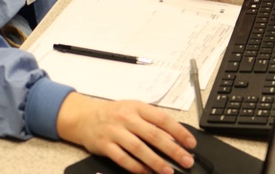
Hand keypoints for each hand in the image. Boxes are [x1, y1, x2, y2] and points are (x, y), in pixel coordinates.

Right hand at [56, 93, 196, 173]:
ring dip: (155, 161)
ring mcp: (114, 131)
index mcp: (136, 107)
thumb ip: (151, 121)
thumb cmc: (113, 114)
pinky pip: (122, 158)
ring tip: (168, 171)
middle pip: (153, 135)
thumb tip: (174, 138)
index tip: (190, 144)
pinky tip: (146, 172)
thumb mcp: (132, 110)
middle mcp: (126, 118)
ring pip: (138, 148)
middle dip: (172, 150)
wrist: (83, 116)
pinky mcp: (105, 145)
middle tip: (186, 161)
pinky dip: (136, 167)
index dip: (179, 131)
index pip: (162, 118)